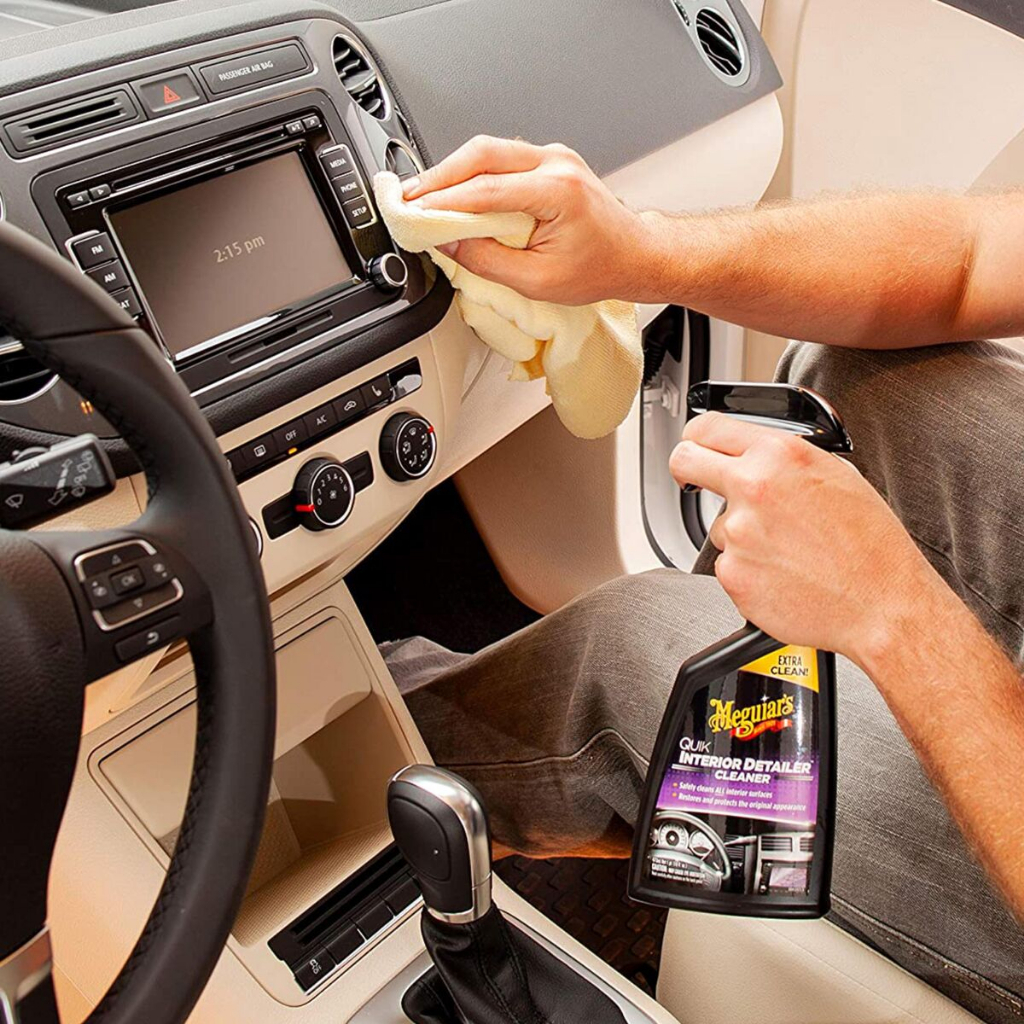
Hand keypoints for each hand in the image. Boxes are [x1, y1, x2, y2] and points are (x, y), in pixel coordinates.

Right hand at [402, 135, 649, 304]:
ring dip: (452, 172)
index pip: (485, 189)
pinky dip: (472, 173)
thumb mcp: (539, 281)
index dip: (442, 201)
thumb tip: (448, 246)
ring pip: (488, 150)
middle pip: (481, 153)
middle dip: (438, 176)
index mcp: (557, 190)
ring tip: (423, 197)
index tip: (413, 213)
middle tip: (407, 198)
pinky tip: (454, 192)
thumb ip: (488, 262)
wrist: (634, 255)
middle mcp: (555, 163)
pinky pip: (500, 159)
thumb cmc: (601, 268)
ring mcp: (552, 157)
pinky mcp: (547, 162)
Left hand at [670, 413, 946, 663]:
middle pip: (684, 462)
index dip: (696, 438)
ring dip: (741, 535)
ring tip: (788, 549)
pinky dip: (749, 569)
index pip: (707, 428)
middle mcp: (752, 487)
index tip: (695, 448)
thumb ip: (785, 460)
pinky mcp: (731, 573)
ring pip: (718, 525)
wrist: (881, 604)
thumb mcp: (837, 475)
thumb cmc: (871, 545)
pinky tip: (783, 572)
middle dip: (687, 470)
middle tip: (697, 481)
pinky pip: (728, 563)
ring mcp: (738, 532)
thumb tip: (756, 456)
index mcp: (779, 455)